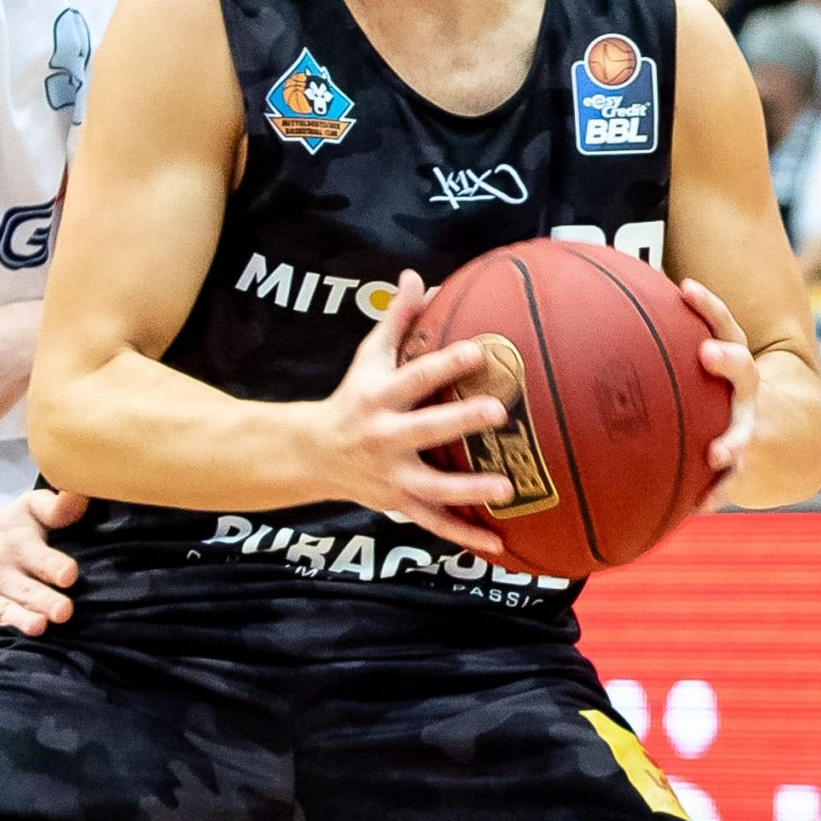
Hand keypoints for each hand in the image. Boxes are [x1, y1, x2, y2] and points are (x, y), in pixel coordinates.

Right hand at [0, 487, 86, 635]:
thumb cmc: (7, 528)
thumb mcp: (30, 508)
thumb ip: (56, 507)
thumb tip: (79, 497)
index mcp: (19, 545)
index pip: (40, 557)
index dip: (55, 566)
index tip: (70, 575)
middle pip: (25, 590)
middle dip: (44, 601)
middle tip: (64, 611)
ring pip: (3, 613)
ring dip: (20, 622)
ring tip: (38, 627)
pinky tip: (7, 650)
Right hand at [309, 271, 515, 558]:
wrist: (313, 454)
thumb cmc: (354, 396)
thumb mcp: (369, 357)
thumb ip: (397, 318)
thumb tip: (418, 276)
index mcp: (381, 397)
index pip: (416, 376)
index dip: (446, 363)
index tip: (479, 350)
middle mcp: (386, 437)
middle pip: (427, 428)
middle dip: (461, 422)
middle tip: (497, 413)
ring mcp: (392, 475)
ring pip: (434, 486)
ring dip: (469, 489)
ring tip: (507, 489)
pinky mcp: (399, 503)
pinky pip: (435, 523)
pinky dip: (465, 537)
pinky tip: (499, 545)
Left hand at [680, 278, 758, 510]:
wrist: (777, 440)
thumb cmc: (712, 395)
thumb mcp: (695, 370)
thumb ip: (659, 351)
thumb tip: (592, 319)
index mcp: (730, 361)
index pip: (724, 324)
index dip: (708, 305)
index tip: (685, 287)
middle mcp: (745, 392)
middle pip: (744, 369)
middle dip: (728, 360)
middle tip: (707, 354)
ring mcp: (749, 427)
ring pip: (746, 432)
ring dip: (733, 441)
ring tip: (717, 453)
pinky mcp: (747, 464)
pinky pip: (734, 480)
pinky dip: (718, 493)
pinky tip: (699, 507)